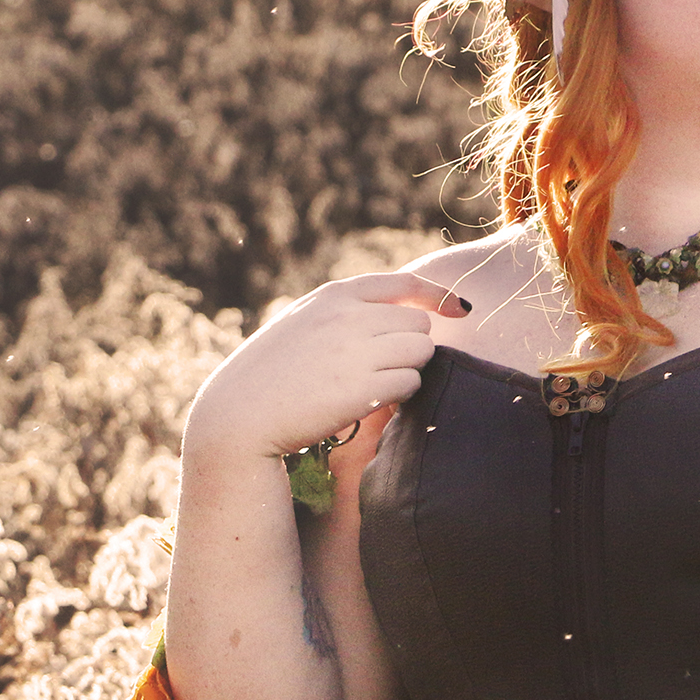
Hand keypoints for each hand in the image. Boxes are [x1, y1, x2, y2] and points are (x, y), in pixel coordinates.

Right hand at [185, 271, 470, 465]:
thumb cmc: (269, 374)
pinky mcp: (364, 390)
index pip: (405, 283)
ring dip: (408, 369)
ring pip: (421, 351)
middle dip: (412, 344)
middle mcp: (349, 317)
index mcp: (334, 296)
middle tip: (387, 367)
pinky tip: (371, 400)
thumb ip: (345, 312)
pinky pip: (410, 383)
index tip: (460, 310)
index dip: (440, 296)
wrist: (239, 415)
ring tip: (374, 384)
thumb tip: (399, 314)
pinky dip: (400, 394)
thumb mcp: (302, 323)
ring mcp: (357, 352)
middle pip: (419, 322)